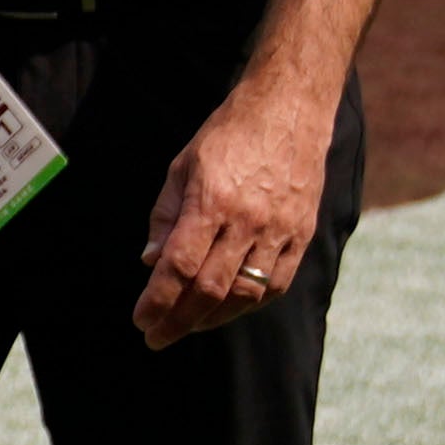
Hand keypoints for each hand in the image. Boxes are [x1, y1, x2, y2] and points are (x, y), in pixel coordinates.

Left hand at [135, 79, 330, 348]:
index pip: (180, 266)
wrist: (289, 108)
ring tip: (189, 324)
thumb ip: (165, 215)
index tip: (142, 320)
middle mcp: (248, 220)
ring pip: (245, 295)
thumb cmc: (228, 134)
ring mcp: (279, 229)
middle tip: (158, 336)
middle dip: (179, 320)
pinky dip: (250, 304)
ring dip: (213, 318)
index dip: (158, 300)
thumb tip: (150, 261)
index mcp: (212, 200)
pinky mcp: (302, 233)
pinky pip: (277, 284)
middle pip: (210, 289)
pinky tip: (229, 308)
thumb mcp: (182, 166)